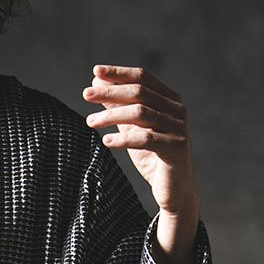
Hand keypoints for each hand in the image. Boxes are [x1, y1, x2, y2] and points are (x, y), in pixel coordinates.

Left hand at [83, 63, 200, 222]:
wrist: (174, 190)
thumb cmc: (152, 157)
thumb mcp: (131, 129)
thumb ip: (117, 107)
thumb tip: (96, 84)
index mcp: (169, 99)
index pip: (142, 78)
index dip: (118, 74)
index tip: (95, 72)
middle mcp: (177, 110)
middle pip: (140, 92)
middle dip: (111, 92)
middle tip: (86, 95)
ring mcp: (178, 128)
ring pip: (141, 113)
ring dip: (111, 115)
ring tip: (90, 121)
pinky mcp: (175, 148)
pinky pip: (145, 138)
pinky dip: (123, 138)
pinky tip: (106, 140)